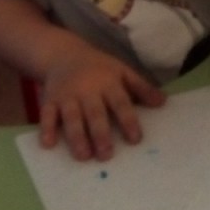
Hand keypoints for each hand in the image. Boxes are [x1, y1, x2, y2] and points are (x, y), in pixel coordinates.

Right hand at [39, 54, 165, 161]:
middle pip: (94, 112)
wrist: (63, 53)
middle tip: (106, 154)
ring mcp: (67, 95)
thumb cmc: (99, 68)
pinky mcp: (50, 100)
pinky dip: (46, 128)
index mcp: (108, 82)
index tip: (135, 139)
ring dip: (76, 136)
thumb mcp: (122, 71)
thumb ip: (141, 88)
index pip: (120, 102)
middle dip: (100, 133)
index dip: (128, 120)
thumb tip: (163, 103)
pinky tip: (48, 144)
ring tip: (83, 156)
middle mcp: (87, 89)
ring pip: (71, 117)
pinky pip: (46, 114)